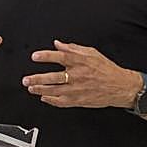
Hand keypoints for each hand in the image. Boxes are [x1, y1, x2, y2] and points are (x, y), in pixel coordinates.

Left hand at [24, 40, 138, 108]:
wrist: (121, 86)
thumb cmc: (107, 69)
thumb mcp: (92, 53)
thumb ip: (73, 48)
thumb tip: (58, 44)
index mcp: (81, 62)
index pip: (60, 57)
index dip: (46, 56)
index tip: (35, 57)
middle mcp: (78, 76)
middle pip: (54, 77)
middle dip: (37, 78)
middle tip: (26, 79)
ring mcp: (78, 90)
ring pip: (55, 91)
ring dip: (40, 90)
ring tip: (31, 88)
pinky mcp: (79, 100)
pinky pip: (62, 102)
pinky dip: (51, 100)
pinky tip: (44, 97)